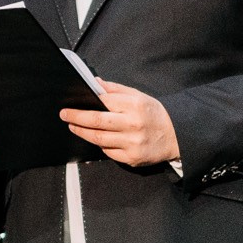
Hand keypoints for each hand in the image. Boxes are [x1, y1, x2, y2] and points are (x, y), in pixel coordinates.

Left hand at [62, 79, 179, 166]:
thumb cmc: (154, 114)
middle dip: (76, 118)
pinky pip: (109, 152)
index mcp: (134, 106)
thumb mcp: (139, 96)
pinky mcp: (132, 158)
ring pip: (99, 139)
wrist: (177, 136)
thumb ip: (115, 90)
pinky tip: (96, 138)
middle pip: (96, 122)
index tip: (70, 105)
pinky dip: (100, 145)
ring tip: (73, 127)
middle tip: (64, 115)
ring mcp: (133, 143)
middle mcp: (133, 125)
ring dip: (82, 132)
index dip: (83, 106)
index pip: (102, 103)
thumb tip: (95, 83)